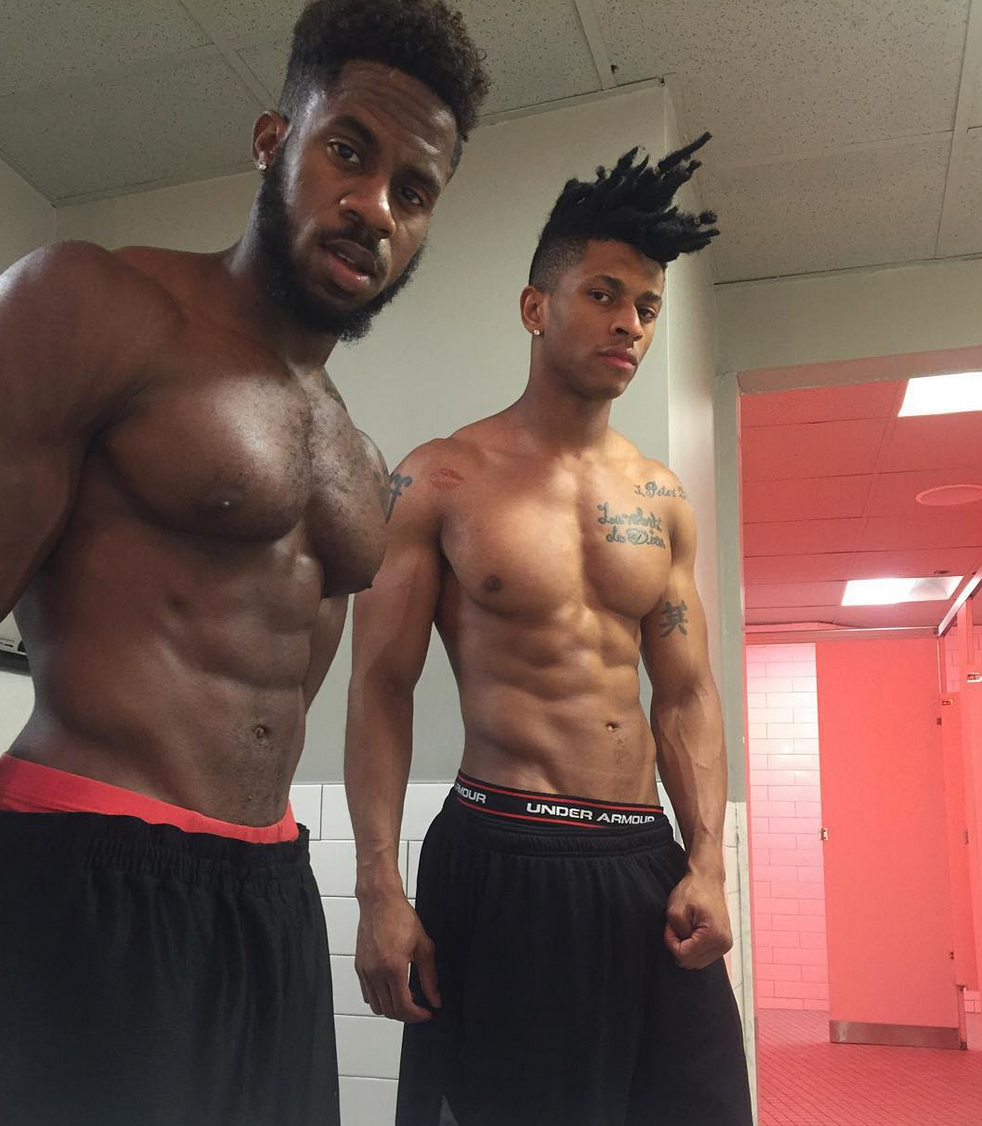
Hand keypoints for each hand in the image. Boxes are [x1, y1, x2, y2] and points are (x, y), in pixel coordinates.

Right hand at [355, 895, 440, 1022]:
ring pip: (376, 1006)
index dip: (417, 1016)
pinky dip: (380, 998)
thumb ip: (430, 977)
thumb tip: (435, 998)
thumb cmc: (400, 917)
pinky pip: (367, 994)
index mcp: (393, 967)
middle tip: (420, 1007)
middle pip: (389, 1011)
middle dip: (407, 1014)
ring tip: (407, 997)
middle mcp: (375, 972)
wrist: (380, 901)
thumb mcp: (424, 946)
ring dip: (392, 1008)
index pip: (403, 1007)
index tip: (426, 1013)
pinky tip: (392, 987)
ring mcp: (365, 971)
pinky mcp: (359, 967)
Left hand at [663, 871, 732, 969]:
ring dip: (687, 947)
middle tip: (677, 926)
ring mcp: (725, 944)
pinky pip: (703, 955)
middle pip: (692, 962)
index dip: (671, 942)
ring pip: (697, 961)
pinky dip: (694, 947)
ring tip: (685, 927)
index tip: (671, 926)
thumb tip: (679, 951)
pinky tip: (692, 931)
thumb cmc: (693, 890)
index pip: (684, 956)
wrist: (707, 879)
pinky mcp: (723, 942)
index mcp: (714, 936)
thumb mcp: (675, 911)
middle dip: (679, 946)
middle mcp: (724, 944)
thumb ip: (675, 934)